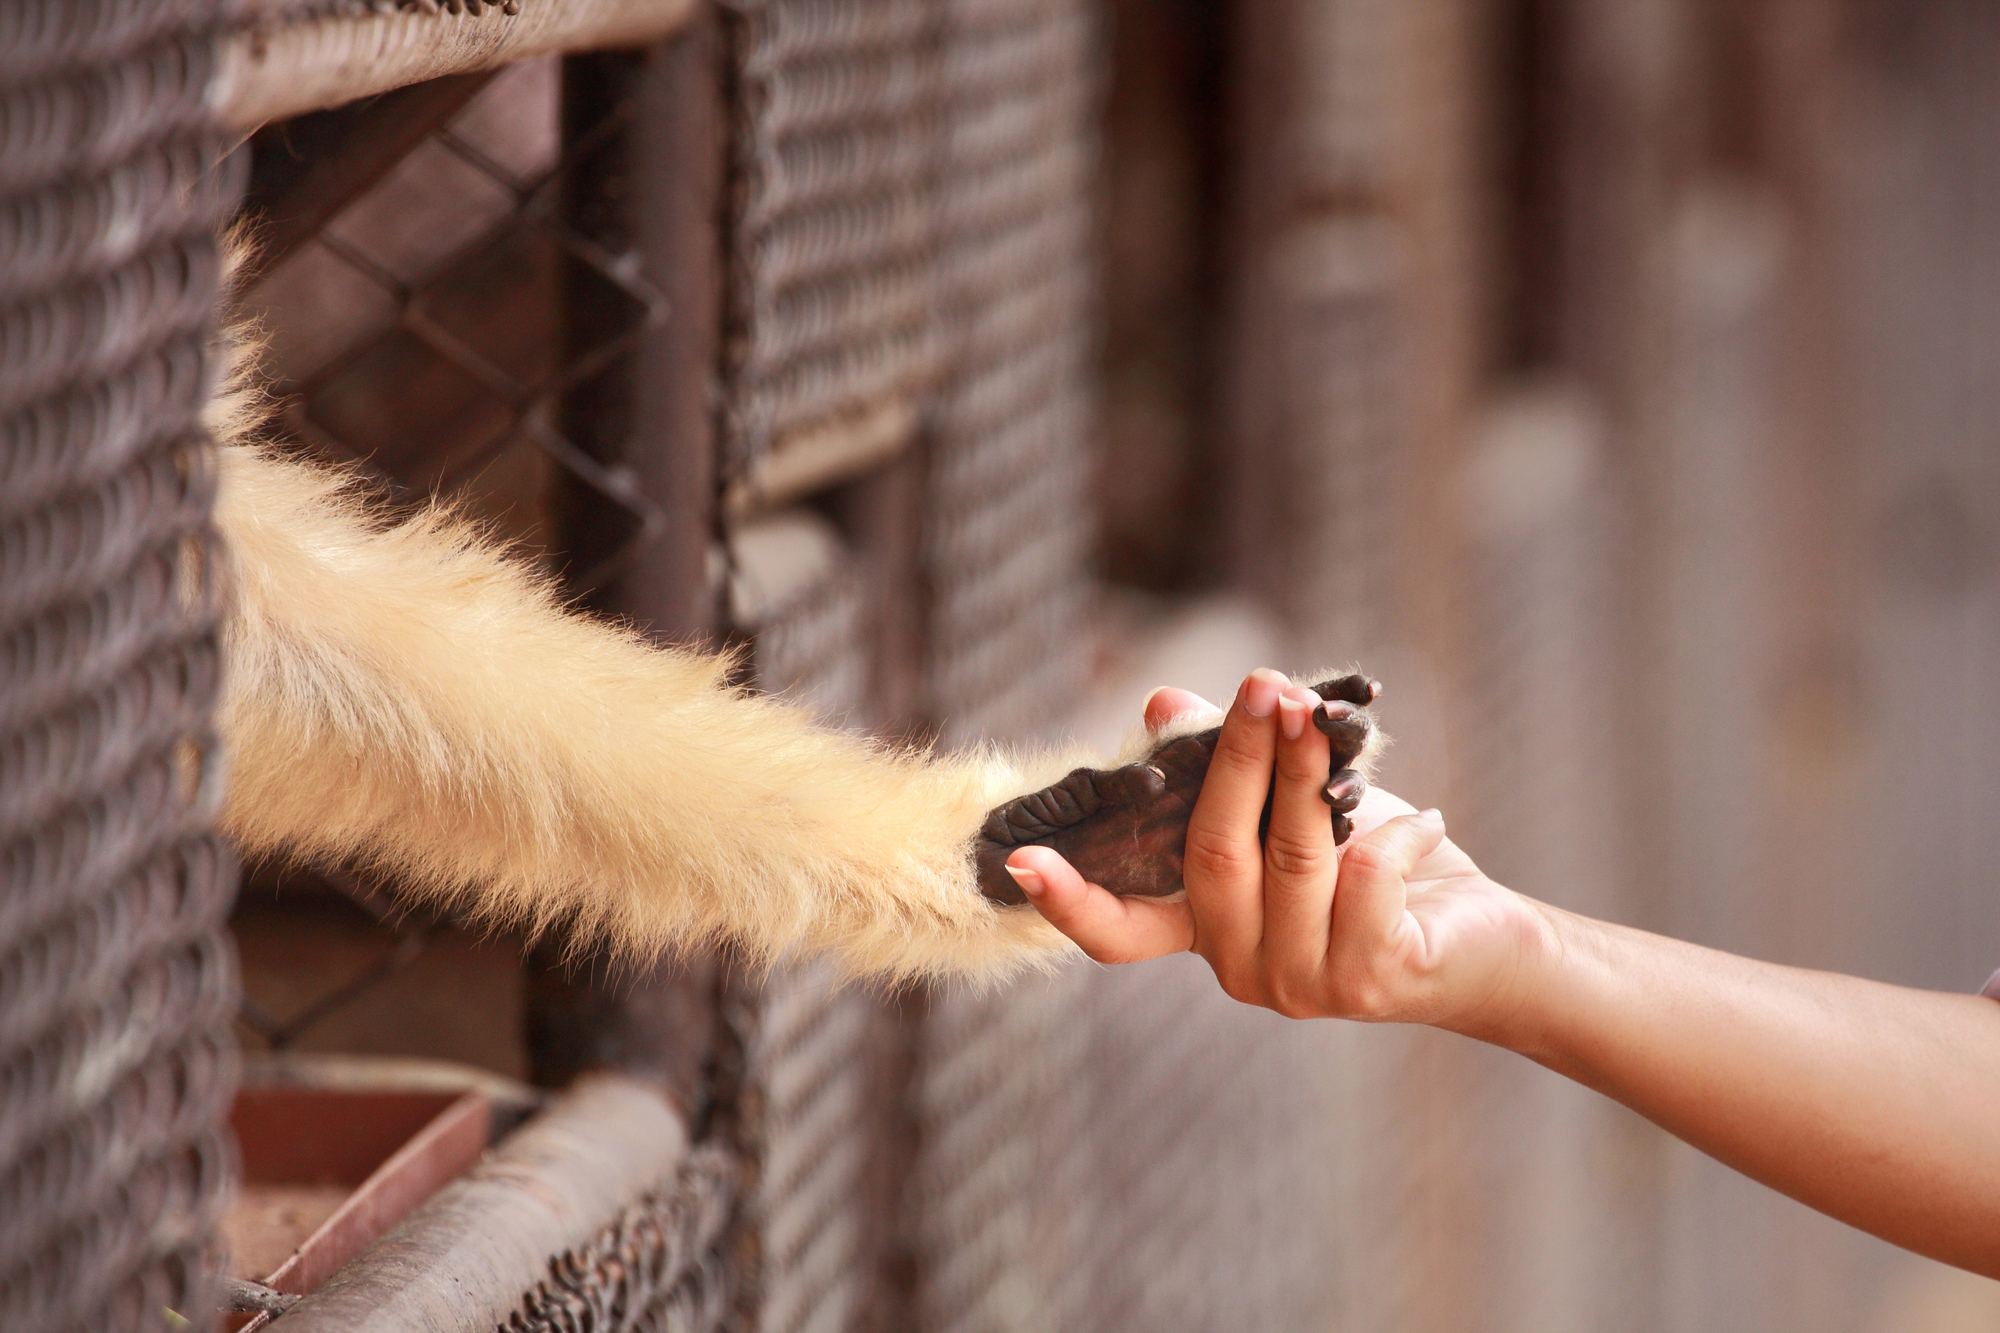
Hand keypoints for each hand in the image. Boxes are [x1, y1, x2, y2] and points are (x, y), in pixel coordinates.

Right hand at [1006, 670, 1552, 1031]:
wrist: (1488, 944)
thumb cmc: (1386, 870)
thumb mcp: (1302, 807)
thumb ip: (1234, 767)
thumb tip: (1163, 702)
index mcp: (1207, 929)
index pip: (1121, 931)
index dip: (1070, 898)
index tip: (1020, 860)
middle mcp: (1240, 967)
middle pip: (1213, 853)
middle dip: (1241, 758)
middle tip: (1264, 686)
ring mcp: (1301, 983)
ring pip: (1290, 859)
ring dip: (1311, 775)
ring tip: (1328, 718)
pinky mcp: (1371, 978)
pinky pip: (1366, 881)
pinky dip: (1398, 835)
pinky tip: (1426, 821)